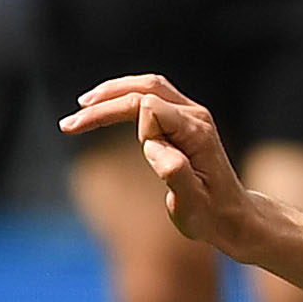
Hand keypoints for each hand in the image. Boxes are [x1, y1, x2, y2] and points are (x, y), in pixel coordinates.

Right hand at [60, 72, 259, 255]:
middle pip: (145, 88)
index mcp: (196, 132)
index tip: (144, 154)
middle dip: (105, 100)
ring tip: (81, 108)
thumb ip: (174, 172)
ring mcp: (191, 114)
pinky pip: (151, 95)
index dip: (132, 124)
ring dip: (112, 93)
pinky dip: (123, 97)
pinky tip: (103, 106)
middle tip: (70, 123)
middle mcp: (195, 115)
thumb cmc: (210, 214)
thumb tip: (153, 142)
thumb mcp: (192, 203)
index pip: (151, 108)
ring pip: (147, 86)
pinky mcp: (184, 119)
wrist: (232, 215)